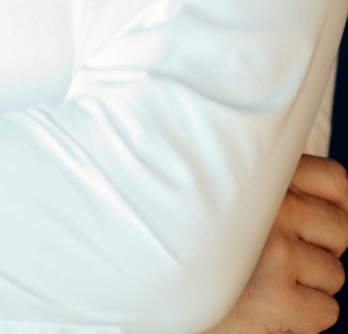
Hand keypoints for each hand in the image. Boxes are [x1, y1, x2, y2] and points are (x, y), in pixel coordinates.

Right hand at [207, 153, 347, 333]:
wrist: (159, 291)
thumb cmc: (196, 239)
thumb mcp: (229, 191)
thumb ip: (272, 184)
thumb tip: (340, 201)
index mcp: (262, 172)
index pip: (337, 181)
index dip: (333, 206)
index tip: (313, 222)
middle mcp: (272, 205)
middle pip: (341, 229)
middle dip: (320, 248)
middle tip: (281, 255)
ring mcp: (276, 251)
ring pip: (334, 274)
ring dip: (309, 284)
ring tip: (267, 278)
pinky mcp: (277, 297)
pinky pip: (326, 311)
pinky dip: (304, 316)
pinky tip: (270, 304)